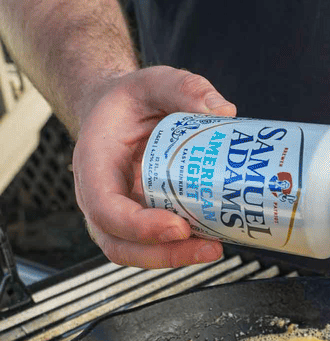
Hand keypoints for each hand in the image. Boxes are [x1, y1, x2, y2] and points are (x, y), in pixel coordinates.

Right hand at [71, 66, 237, 268]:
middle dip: (164, 255)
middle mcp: (100, 195)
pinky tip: (214, 240)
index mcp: (95, 163)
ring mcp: (120, 212)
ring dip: (176, 258)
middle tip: (208, 248)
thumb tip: (223, 110)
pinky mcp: (141, 221)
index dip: (139, 226)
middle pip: (119, 244)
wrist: (120, 111)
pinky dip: (182, 250)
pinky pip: (155, 246)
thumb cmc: (132, 101)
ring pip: (137, 252)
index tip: (179, 226)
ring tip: (215, 248)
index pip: (105, 207)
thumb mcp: (155, 82)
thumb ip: (186, 88)